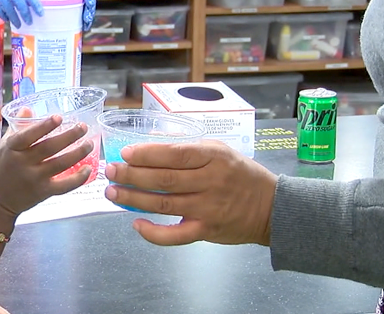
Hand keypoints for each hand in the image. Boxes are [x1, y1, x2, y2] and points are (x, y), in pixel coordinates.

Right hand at [0, 109, 92, 217]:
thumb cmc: (0, 168)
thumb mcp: (4, 145)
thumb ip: (18, 128)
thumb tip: (28, 109)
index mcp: (12, 148)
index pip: (28, 135)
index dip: (44, 126)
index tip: (59, 117)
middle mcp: (23, 163)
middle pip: (50, 148)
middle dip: (70, 136)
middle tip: (83, 127)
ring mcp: (34, 179)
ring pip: (60, 164)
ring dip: (78, 153)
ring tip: (89, 144)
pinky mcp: (43, 192)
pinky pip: (64, 185)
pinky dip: (78, 178)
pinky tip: (88, 169)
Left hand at [18, 0, 96, 30]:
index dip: (90, 3)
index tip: (87, 14)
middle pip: (89, 1)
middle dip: (89, 12)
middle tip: (86, 23)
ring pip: (86, 6)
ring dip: (86, 16)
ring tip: (84, 27)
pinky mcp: (73, 1)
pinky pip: (79, 9)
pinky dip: (80, 17)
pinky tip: (79, 26)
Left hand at [103, 140, 277, 246]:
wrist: (272, 207)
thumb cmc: (241, 174)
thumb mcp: (220, 151)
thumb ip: (189, 149)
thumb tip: (150, 146)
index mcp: (213, 158)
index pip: (175, 154)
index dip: (147, 154)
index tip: (125, 153)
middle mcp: (210, 182)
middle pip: (164, 179)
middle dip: (132, 175)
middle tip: (111, 172)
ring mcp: (208, 209)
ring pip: (164, 205)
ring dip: (134, 199)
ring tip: (113, 193)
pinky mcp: (206, 231)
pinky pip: (176, 236)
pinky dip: (154, 233)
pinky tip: (136, 224)